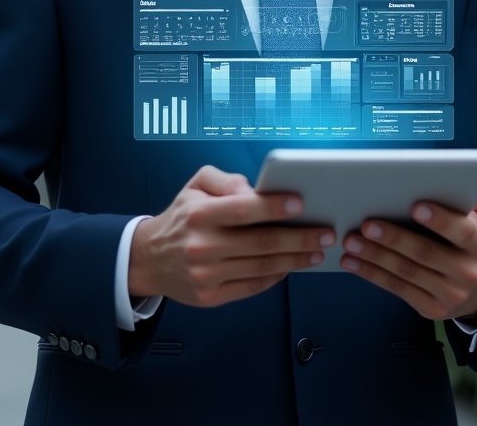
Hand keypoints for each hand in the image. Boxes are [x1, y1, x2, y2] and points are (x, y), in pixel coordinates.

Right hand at [128, 165, 335, 307]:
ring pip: (262, 266)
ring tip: (318, 251)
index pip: (242, 209)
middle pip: (261, 243)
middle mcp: (202, 245)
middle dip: (299, 238)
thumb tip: (257, 190)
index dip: (273, 207)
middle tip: (327, 232)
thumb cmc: (182, 216)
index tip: (301, 203)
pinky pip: (252, 286)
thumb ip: (226, 180)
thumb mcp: (195, 185)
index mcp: (199, 214)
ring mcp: (206, 275)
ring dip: (295, 260)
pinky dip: (276, 277)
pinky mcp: (211, 297)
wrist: (150, 258)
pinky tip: (292, 266)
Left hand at [339, 181, 476, 321]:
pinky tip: (352, 261)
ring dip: (375, 256)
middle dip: (394, 238)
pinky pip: (397, 289)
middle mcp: (469, 272)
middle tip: (366, 223)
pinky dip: (371, 274)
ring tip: (351, 240)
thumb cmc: (471, 239)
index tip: (415, 205)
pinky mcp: (431, 309)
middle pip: (426, 253)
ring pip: (407, 272)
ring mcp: (450, 294)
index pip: (463, 231)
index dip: (441, 220)